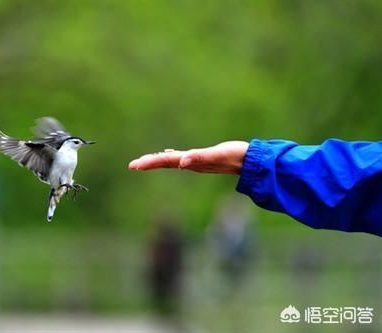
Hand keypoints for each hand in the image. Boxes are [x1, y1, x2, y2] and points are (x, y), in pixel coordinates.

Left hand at [128, 141, 248, 174]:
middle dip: (149, 163)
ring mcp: (197, 161)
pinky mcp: (204, 158)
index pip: (165, 161)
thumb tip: (181, 163)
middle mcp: (191, 163)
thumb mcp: (216, 155)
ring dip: (159, 160)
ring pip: (173, 161)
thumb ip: (199, 158)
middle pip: (165, 162)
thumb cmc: (235, 156)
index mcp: (190, 162)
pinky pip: (184, 158)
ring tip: (145, 162)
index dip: (150, 162)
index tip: (135, 165)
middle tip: (132, 166)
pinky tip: (170, 155)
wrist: (250, 161)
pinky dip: (174, 156)